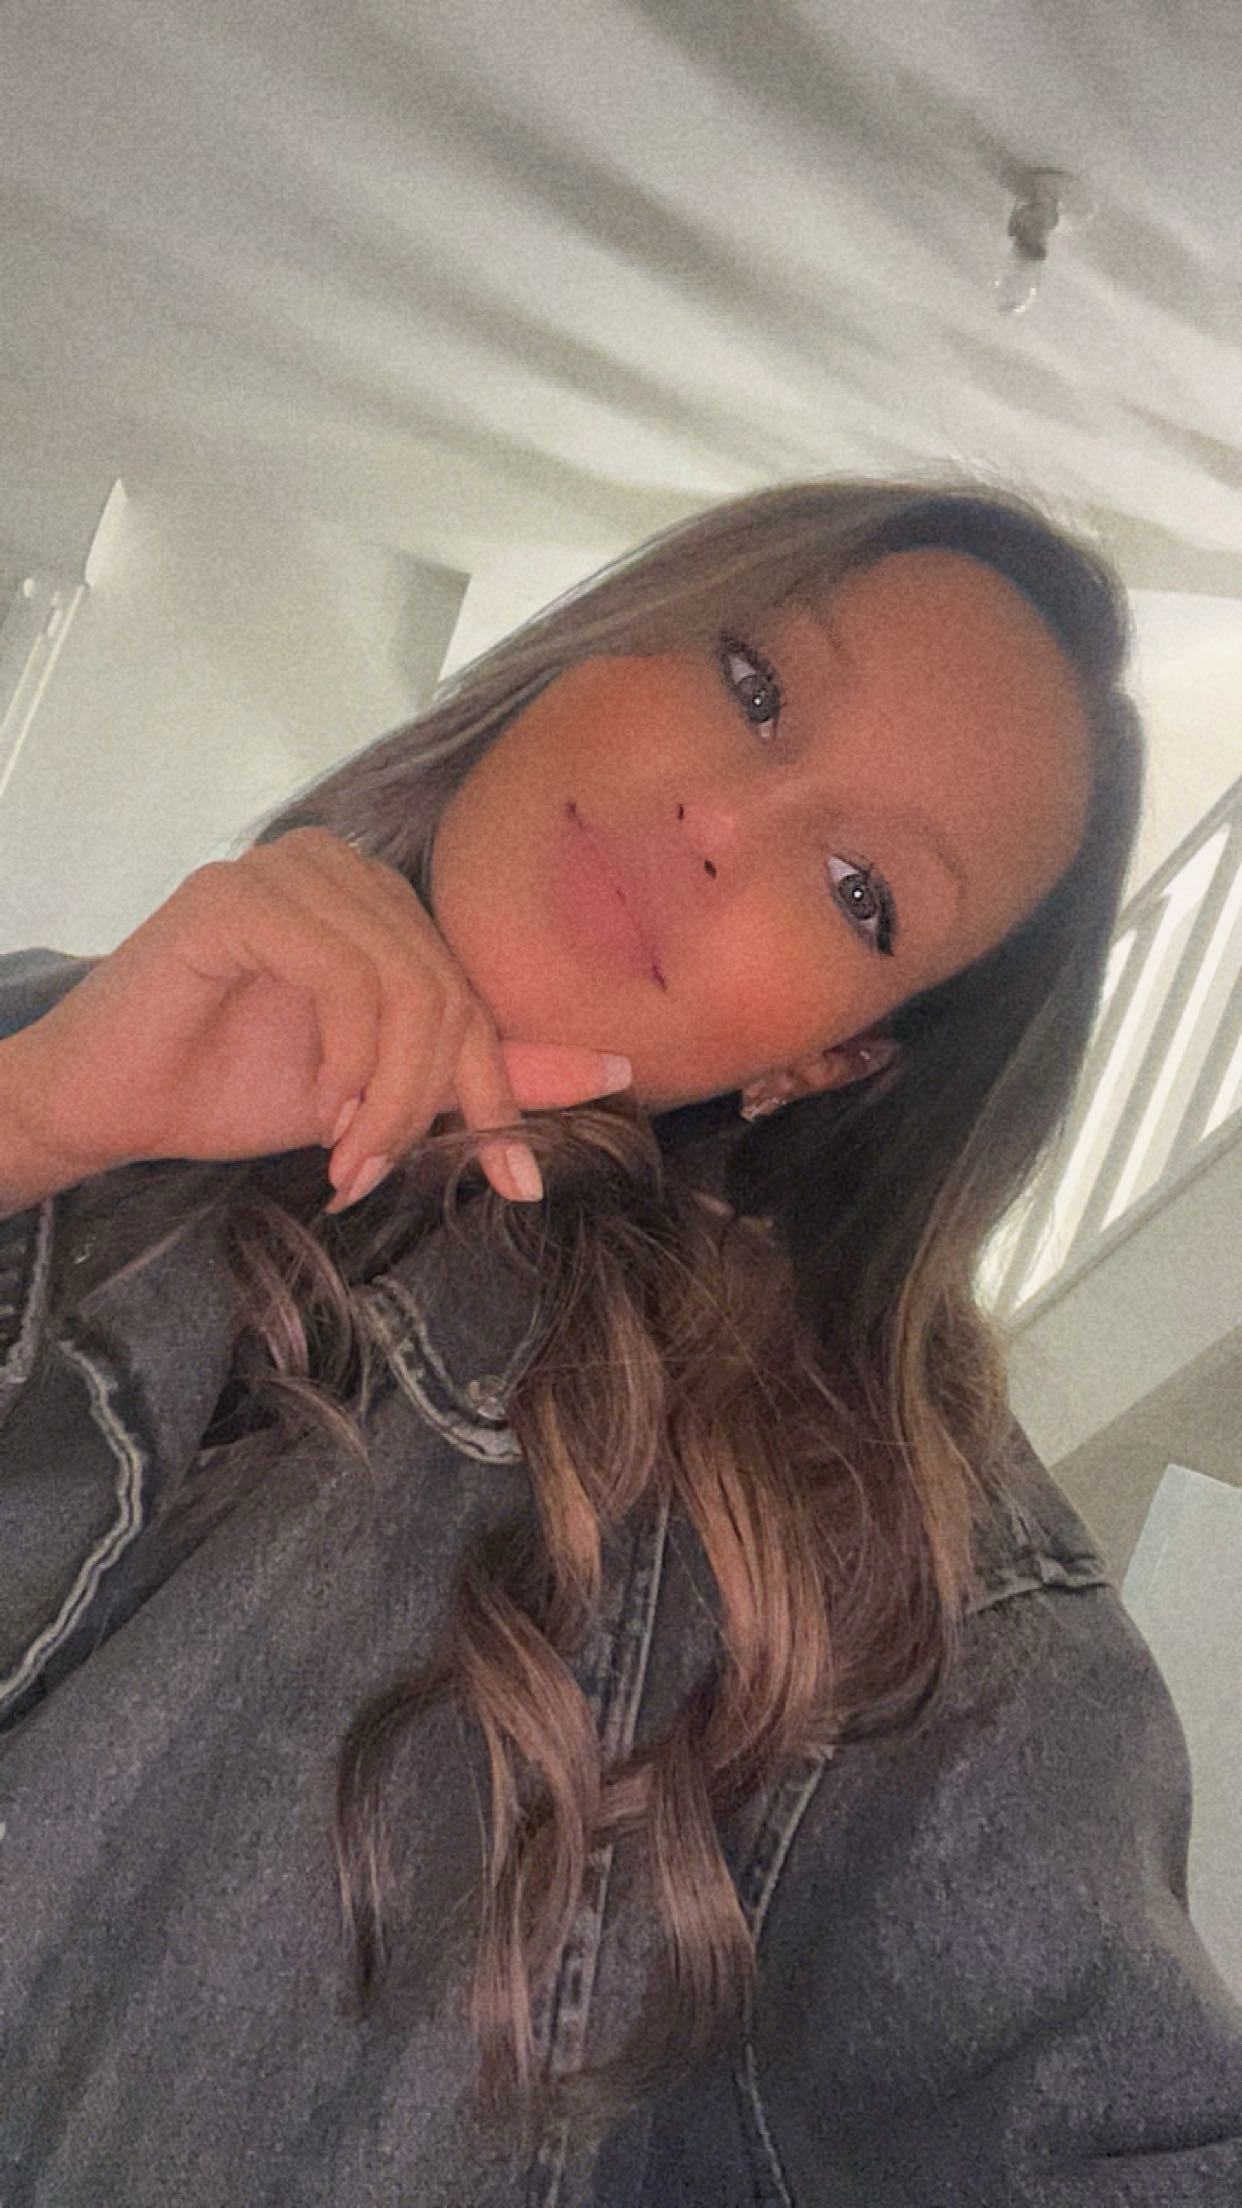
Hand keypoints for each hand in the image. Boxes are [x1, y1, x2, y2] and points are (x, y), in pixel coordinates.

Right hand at [2, 827, 631, 1209]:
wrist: (110, 1103)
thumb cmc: (232, 1088)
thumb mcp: (382, 1092)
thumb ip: (485, 1071)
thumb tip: (617, 1072)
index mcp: (382, 902)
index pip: (474, 991)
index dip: (503, 1089)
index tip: (517, 1180)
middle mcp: (344, 868)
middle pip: (448, 989)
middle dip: (431, 1102)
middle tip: (382, 1173)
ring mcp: (289, 871)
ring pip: (405, 985)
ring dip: (388, 1093)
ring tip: (347, 1154)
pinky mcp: (236, 896)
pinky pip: (341, 972)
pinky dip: (346, 1058)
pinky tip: (319, 1108)